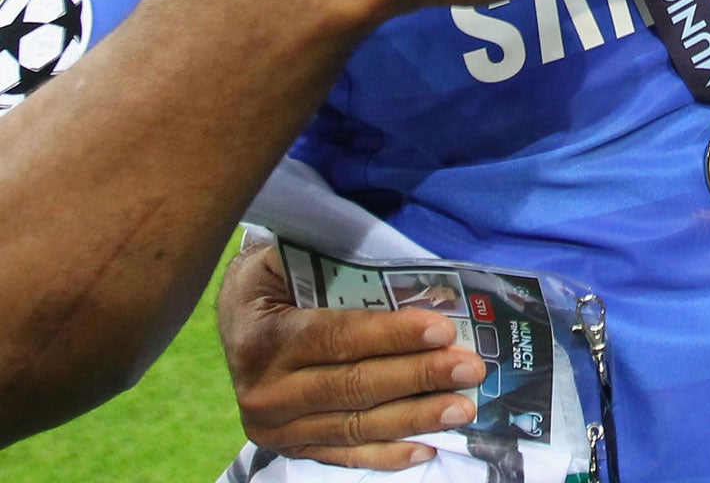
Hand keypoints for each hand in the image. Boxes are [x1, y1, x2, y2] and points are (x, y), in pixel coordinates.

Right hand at [218, 243, 477, 470]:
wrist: (235, 320)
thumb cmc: (275, 280)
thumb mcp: (289, 258)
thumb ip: (338, 265)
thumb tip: (410, 272)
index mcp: (266, 338)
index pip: (339, 338)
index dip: (392, 336)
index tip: (443, 330)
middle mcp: (266, 391)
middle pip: (354, 386)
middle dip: (419, 376)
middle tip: (469, 369)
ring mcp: (276, 427)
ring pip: (355, 425)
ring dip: (414, 418)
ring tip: (462, 408)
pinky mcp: (290, 447)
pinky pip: (343, 454)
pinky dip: (385, 455)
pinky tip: (426, 448)